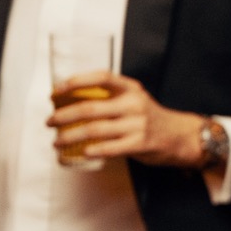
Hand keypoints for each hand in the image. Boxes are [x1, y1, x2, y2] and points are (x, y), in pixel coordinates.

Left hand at [49, 73, 205, 166]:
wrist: (180, 136)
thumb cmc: (149, 118)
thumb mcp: (134, 100)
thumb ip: (110, 99)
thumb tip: (71, 102)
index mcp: (131, 88)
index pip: (101, 78)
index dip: (76, 82)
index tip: (56, 91)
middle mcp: (134, 104)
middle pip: (90, 108)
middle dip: (63, 116)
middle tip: (49, 122)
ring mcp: (138, 124)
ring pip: (94, 130)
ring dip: (70, 136)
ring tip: (57, 141)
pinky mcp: (140, 143)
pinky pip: (109, 148)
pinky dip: (91, 150)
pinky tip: (81, 152)